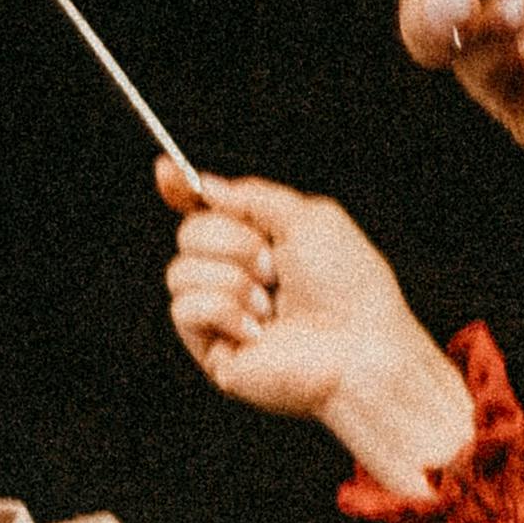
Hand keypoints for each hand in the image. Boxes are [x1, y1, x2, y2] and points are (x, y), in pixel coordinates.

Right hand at [157, 166, 476, 490]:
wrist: (358, 346)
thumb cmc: (348, 287)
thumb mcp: (308, 216)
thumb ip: (252, 195)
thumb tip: (206, 187)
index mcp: (261, 243)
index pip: (206, 213)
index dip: (182, 192)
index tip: (165, 172)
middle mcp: (238, 277)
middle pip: (188, 233)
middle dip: (230, 240)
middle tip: (272, 265)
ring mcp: (221, 316)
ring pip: (179, 271)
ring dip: (232, 279)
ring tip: (270, 304)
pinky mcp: (212, 350)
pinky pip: (184, 308)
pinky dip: (223, 311)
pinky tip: (256, 331)